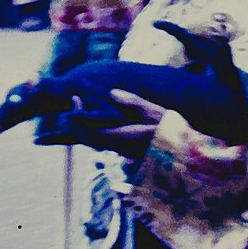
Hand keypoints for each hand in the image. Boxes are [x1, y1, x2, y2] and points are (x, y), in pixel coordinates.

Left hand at [34, 90, 165, 159]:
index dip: (76, 115)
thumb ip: (134, 103)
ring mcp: (120, 150)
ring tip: (63, 122)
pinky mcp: (124, 150)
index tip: (76, 98)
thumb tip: (112, 92)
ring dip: (75, 131)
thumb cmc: (174, 132)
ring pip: (90, 142)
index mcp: (122, 137)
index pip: (88, 129)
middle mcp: (117, 146)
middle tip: (71, 102)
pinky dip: (87, 135)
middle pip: (84, 137)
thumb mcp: (157, 113)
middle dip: (71, 122)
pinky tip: (84, 129)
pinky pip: (99, 143)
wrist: (185, 155)